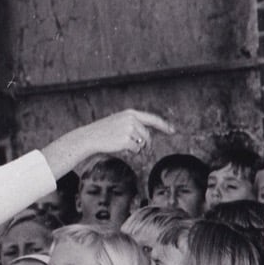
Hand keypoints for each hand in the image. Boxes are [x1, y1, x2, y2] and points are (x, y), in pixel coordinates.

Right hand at [42, 110, 174, 179]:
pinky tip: (120, 146)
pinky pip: (136, 149)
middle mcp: (131, 119)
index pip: (152, 119)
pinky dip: (131, 151)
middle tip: (140, 148)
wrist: (90, 136)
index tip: (173, 130)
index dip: (164, 125)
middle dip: (146, 144)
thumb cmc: (105, 131)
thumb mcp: (121, 122)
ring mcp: (129, 129)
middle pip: (148, 136)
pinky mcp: (126, 139)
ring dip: (136, 147)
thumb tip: (149, 137)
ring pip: (142, 143)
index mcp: (131, 113)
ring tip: (123, 143)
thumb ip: (135, 126)